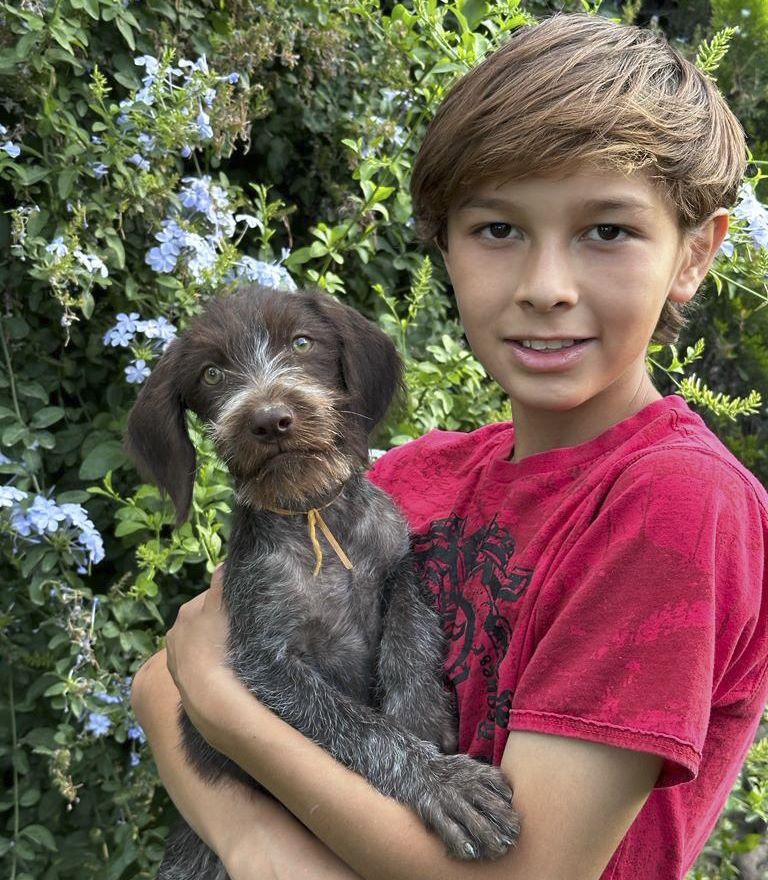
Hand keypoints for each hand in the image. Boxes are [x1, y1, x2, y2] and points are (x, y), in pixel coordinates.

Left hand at [165, 563, 249, 748]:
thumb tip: (223, 565)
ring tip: (231, 652)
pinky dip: (207, 663)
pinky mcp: (178, 679)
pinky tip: (220, 668)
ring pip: (198, 643)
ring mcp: (174, 657)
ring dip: (211, 645)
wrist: (207, 691)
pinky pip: (197, 664)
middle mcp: (175, 632)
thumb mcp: (220, 607)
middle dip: (217, 623)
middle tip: (239, 631)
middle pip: (202, 621)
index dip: (226, 602)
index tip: (242, 610)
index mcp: (186, 612)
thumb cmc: (216, 643)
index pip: (209, 598)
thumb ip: (221, 583)